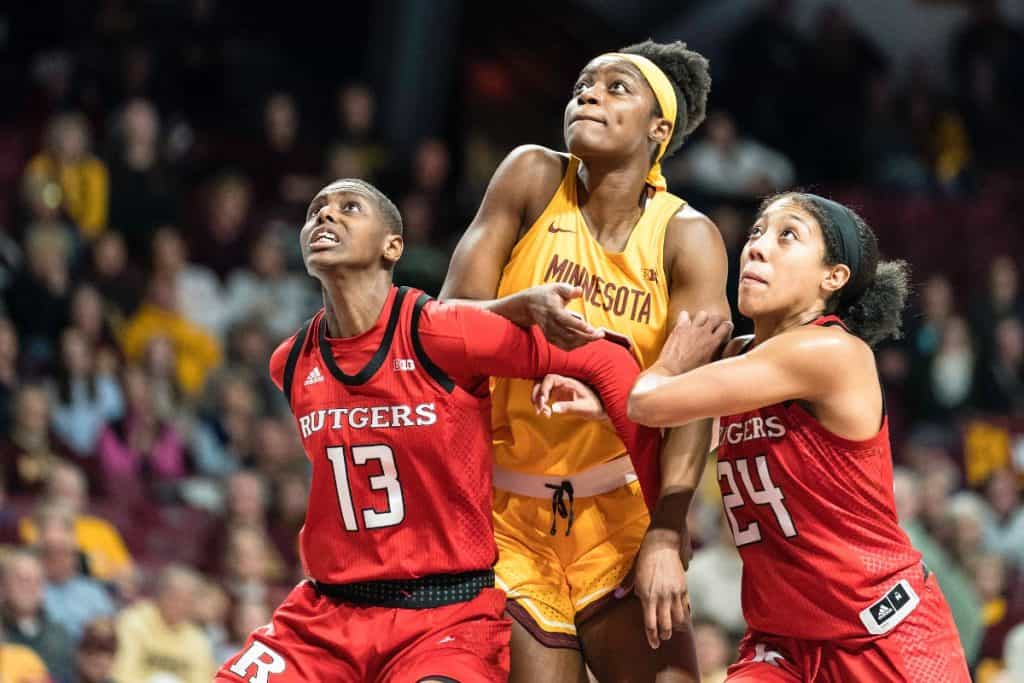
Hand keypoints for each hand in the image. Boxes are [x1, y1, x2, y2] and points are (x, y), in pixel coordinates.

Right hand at [524, 283, 603, 349]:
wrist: (529, 305)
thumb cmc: (547, 294)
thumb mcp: (556, 287)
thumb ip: (568, 290)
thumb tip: (580, 290)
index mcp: (552, 310)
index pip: (566, 320)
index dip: (579, 326)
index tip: (592, 329)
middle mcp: (550, 324)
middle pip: (569, 335)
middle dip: (586, 337)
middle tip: (601, 333)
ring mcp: (549, 333)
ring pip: (568, 343)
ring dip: (583, 342)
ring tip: (597, 335)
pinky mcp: (550, 338)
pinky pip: (565, 346)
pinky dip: (577, 345)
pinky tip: (586, 339)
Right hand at [531, 374, 606, 419]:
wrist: (602, 408)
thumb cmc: (596, 406)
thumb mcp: (584, 408)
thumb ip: (569, 407)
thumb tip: (553, 408)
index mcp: (569, 382)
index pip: (550, 378)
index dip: (543, 388)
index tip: (543, 401)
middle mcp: (562, 383)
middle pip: (542, 382)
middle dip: (537, 395)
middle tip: (540, 410)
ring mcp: (560, 388)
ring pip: (541, 388)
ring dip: (537, 400)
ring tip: (542, 413)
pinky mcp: (558, 394)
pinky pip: (545, 395)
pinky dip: (542, 403)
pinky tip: (547, 413)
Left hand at [626, 527, 690, 648]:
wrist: (663, 544)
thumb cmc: (645, 557)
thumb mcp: (634, 572)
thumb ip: (627, 585)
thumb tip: (616, 595)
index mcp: (647, 595)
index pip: (650, 624)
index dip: (652, 637)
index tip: (653, 644)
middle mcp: (661, 597)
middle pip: (665, 625)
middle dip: (664, 635)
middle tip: (662, 638)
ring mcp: (674, 593)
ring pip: (678, 619)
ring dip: (675, 627)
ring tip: (672, 629)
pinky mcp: (683, 588)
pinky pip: (685, 607)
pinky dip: (683, 615)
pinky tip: (681, 618)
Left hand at [655, 310, 732, 375]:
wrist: (671, 374)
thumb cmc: (693, 373)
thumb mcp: (714, 365)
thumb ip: (729, 352)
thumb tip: (739, 341)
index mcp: (714, 342)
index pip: (727, 325)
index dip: (727, 328)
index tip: (724, 332)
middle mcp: (703, 333)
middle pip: (716, 317)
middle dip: (716, 322)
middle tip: (713, 329)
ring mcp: (690, 329)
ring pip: (702, 314)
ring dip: (703, 319)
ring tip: (700, 327)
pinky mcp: (679, 328)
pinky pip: (684, 314)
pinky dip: (685, 318)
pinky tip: (685, 326)